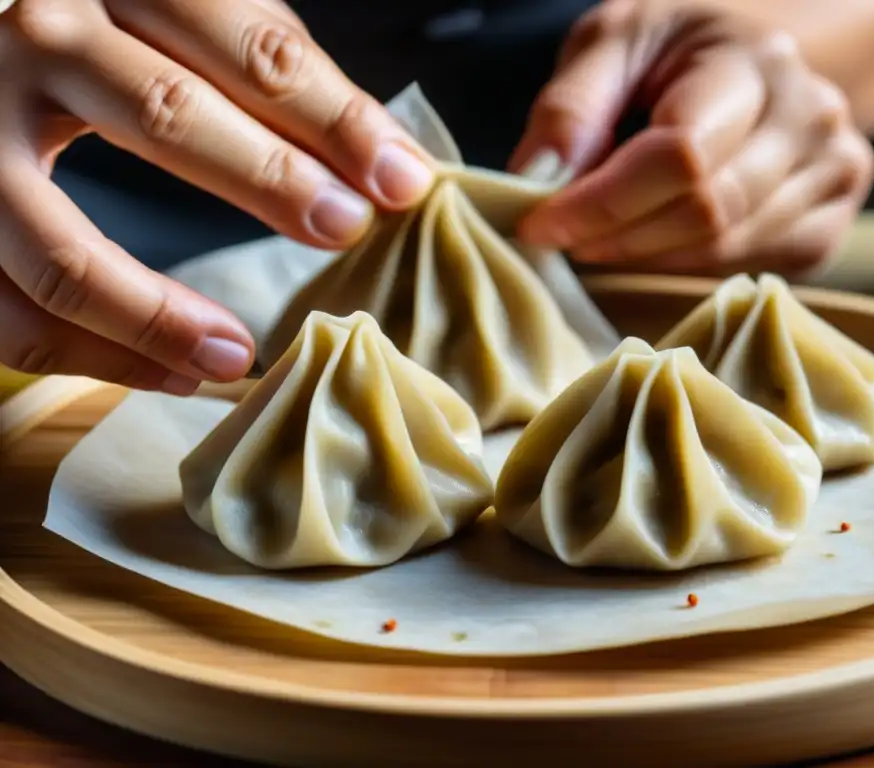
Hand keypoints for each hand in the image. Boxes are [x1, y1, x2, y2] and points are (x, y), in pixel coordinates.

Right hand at [0, 0, 435, 392]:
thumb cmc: (93, 40)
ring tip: (239, 353)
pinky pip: (17, 316)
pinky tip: (173, 373)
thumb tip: (382, 159)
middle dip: (270, 182)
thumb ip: (264, 72)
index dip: (336, 119)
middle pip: (165, 115)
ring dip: (161, 315)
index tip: (400, 180)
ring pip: (64, 252)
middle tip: (344, 230)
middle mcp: (35, 42)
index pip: (251, 48)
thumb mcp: (176, 23)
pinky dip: (99, 358)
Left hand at [513, 1, 873, 276]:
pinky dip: (683, 268)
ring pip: (723, 251)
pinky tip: (653, 244)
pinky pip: (745, 270)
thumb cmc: (674, 53)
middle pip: (706, 212)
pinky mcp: (828, 224)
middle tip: (565, 238)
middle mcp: (811, 118)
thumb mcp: (613, 44)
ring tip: (601, 237)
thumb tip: (537, 178)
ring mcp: (833, 174)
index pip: (681, 154)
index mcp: (753, 62)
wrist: (754, 63)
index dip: (604, 201)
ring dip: (645, 258)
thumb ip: (571, 104)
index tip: (541, 223)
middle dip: (618, 237)